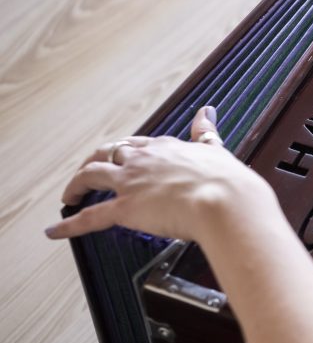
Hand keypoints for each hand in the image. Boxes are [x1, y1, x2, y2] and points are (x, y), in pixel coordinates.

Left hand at [46, 107, 278, 243]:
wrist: (224, 201)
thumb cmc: (227, 182)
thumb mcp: (216, 150)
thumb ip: (207, 132)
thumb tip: (208, 112)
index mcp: (166, 147)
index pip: (138, 145)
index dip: (127, 152)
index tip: (123, 156)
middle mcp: (143, 160)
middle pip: (106, 154)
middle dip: (93, 162)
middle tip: (87, 174)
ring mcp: (131, 183)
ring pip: (91, 176)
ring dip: (76, 185)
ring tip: (69, 195)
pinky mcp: (125, 209)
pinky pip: (90, 216)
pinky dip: (70, 224)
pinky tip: (55, 230)